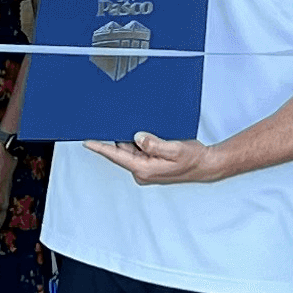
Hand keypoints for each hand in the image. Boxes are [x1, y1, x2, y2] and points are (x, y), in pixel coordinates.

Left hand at [93, 129, 228, 186]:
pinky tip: (144, 133)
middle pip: (122, 151)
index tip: (87, 142)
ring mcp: (145, 169)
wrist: (206, 165)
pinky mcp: (150, 165)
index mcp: (144, 169)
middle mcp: (142, 171)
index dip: (101, 148)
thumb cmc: (193, 159)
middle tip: (115, 121)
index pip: (116, 156)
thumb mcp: (175, 149)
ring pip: (130, 150)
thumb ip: (154, 144)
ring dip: (131, 139)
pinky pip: (138, 152)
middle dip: (118, 137)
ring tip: (135, 125)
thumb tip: (137, 137)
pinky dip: (138, 142)